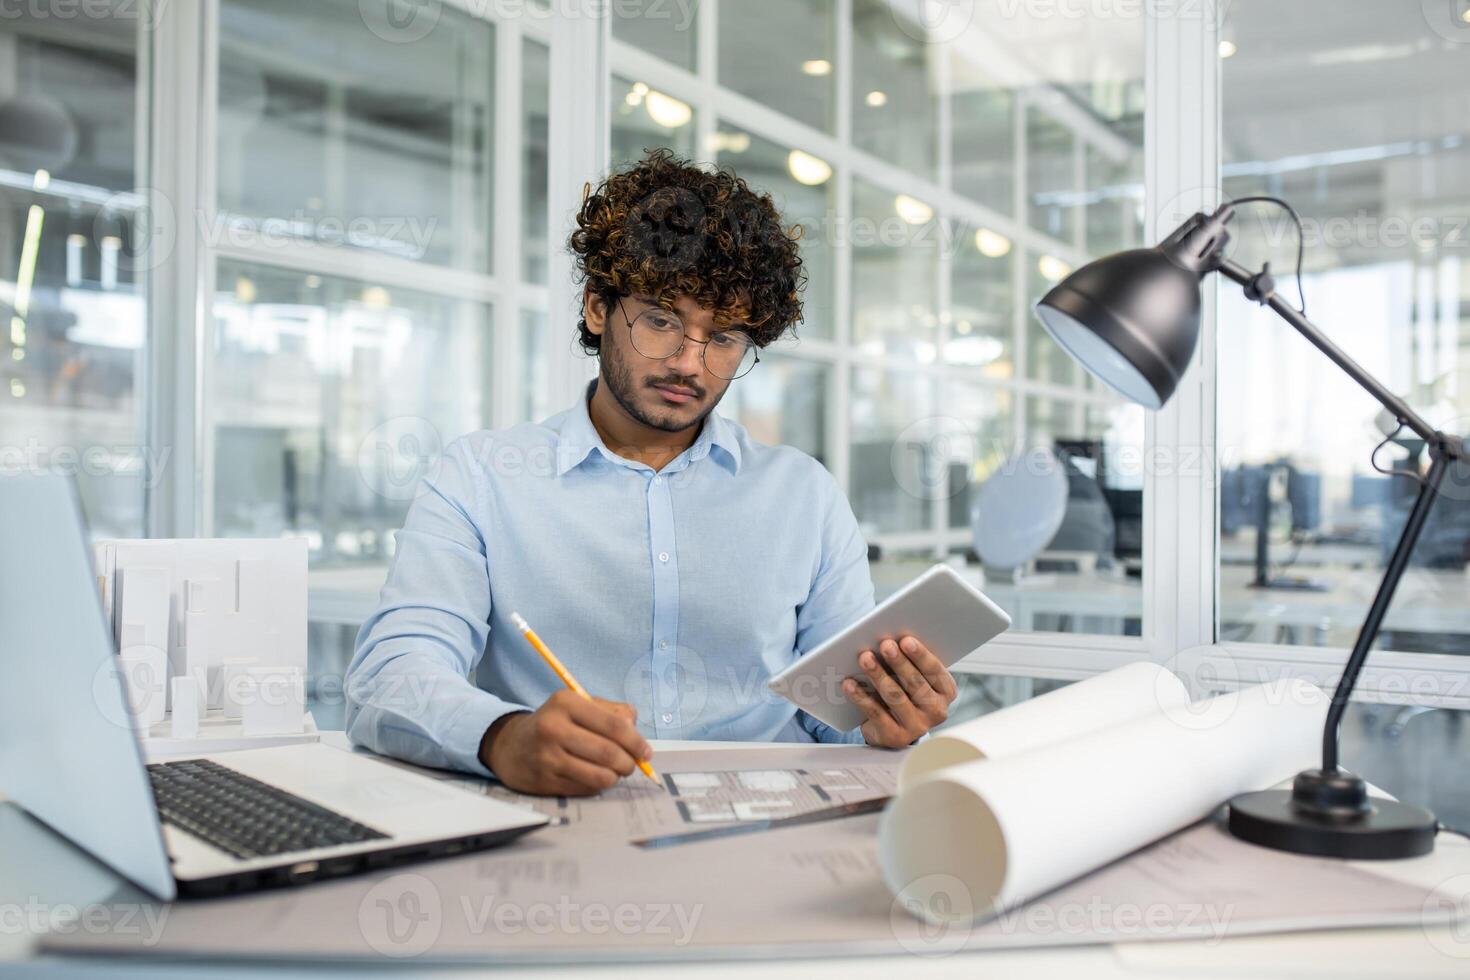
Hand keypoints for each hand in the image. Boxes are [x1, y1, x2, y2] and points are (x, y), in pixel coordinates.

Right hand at [480, 689, 651, 795]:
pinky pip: (586, 789)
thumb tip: (636, 730)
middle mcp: (553, 728)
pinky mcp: (545, 781)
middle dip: (629, 762)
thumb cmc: (554, 723)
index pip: (614, 725)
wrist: (510, 746)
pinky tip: (593, 776)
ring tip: (615, 771)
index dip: (636, 741)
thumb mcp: (578, 706)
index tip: (646, 752)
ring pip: (600, 775)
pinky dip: (598, 785)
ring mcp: (547, 757)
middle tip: (632, 764)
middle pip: (609, 753)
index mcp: (566, 702)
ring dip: (615, 777)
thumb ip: (611, 712)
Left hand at [842, 635, 956, 747]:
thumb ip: (910, 662)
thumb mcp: (913, 678)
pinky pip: (876, 713)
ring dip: (878, 675)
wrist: (893, 728)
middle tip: (885, 644)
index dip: (920, 655)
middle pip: (915, 683)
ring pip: (895, 697)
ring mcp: (917, 726)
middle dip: (898, 662)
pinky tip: (849, 683)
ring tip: (865, 658)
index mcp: (945, 691)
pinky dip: (860, 696)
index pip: (934, 670)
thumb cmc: (904, 692)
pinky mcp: (895, 737)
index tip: (905, 640)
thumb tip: (890, 640)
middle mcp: (936, 710)